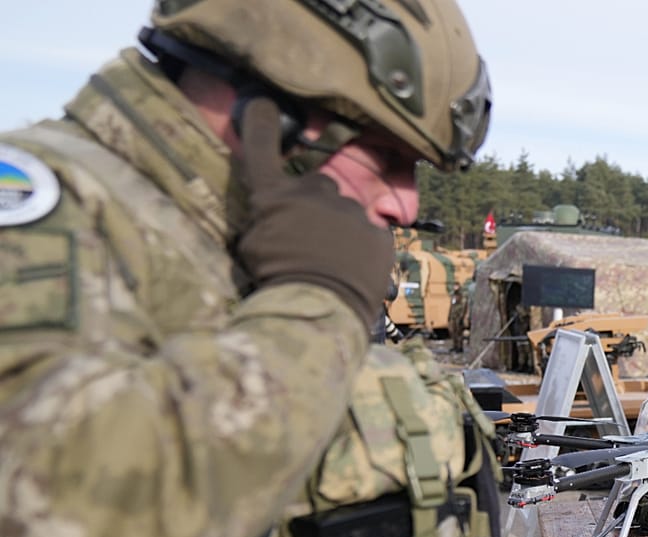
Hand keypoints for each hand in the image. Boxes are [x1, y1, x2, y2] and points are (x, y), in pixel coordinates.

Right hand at [234, 97, 394, 329]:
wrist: (320, 305)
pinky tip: (352, 268)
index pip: (262, 151)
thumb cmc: (275, 279)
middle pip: (316, 186)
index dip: (262, 125)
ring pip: (345, 211)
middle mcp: (314, 193)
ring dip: (339, 228)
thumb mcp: (253, 247)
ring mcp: (350, 210)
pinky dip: (361, 247)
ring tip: (332, 260)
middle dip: (313, 204)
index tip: (263, 103)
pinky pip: (369, 233)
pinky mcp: (378, 232)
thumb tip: (274, 216)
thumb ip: (266, 221)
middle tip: (309, 235)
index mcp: (275, 196)